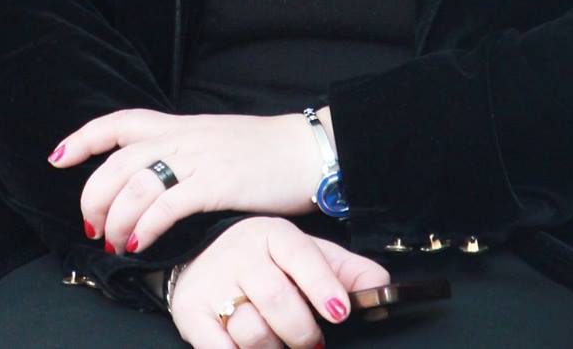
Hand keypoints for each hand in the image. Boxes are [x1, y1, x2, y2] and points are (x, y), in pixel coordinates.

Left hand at [53, 109, 321, 254]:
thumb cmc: (265, 154)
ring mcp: (199, 159)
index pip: (120, 123)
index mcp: (180, 126)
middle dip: (93, 195)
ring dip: (116, 218)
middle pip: (117, 161)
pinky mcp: (217, 184)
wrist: (307, 151)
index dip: (84, 138)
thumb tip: (155, 180)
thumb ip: (183, 155)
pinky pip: (167, 206)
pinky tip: (139, 244)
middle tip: (91, 224)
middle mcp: (183, 138)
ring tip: (114, 242)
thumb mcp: (215, 143)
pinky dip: (145, 227)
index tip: (59, 158)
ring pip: (136, 184)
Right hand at [169, 217, 386, 348]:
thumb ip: (347, 271)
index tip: (339, 311)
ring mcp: (212, 284)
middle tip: (311, 341)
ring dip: (273, 348)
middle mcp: (240, 254)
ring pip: (252, 330)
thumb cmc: (265, 261)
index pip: (301, 256)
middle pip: (277, 300)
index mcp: (273, 234)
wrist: (200, 254)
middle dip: (302, 331)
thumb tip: (382, 291)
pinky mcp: (190, 312)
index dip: (322, 286)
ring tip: (278, 343)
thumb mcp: (307, 255)